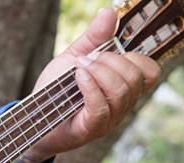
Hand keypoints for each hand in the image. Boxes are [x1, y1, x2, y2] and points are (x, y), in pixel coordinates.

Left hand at [18, 8, 160, 162]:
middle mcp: (121, 105)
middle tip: (86, 60)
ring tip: (78, 68)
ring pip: (120, 91)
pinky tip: (78, 76)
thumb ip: (94, 38)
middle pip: (135, 78)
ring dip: (98, 72)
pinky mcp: (92, 129)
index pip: (150, 73)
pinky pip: (100, 107)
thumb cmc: (55, 92)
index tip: (110, 51)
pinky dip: (90, 86)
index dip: (137, 58)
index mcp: (123, 88)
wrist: (33, 117)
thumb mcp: (74, 58)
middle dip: (110, 61)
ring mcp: (108, 119)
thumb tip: (108, 13)